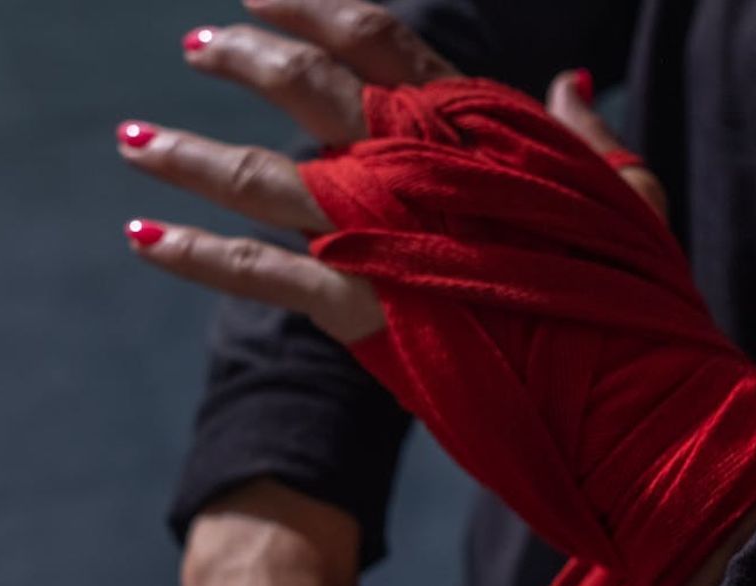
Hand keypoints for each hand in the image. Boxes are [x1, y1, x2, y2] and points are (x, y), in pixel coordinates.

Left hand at [117, 0, 662, 343]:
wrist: (617, 378)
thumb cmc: (624, 285)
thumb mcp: (620, 188)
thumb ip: (584, 131)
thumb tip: (572, 80)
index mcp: (469, 122)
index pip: (373, 40)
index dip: (312, 9)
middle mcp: (410, 160)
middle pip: (303, 88)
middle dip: (244, 58)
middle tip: (198, 46)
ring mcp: (378, 230)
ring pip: (260, 175)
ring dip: (187, 152)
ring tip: (130, 138)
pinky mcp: (359, 301)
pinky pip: (257, 273)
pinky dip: (195, 252)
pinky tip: (139, 233)